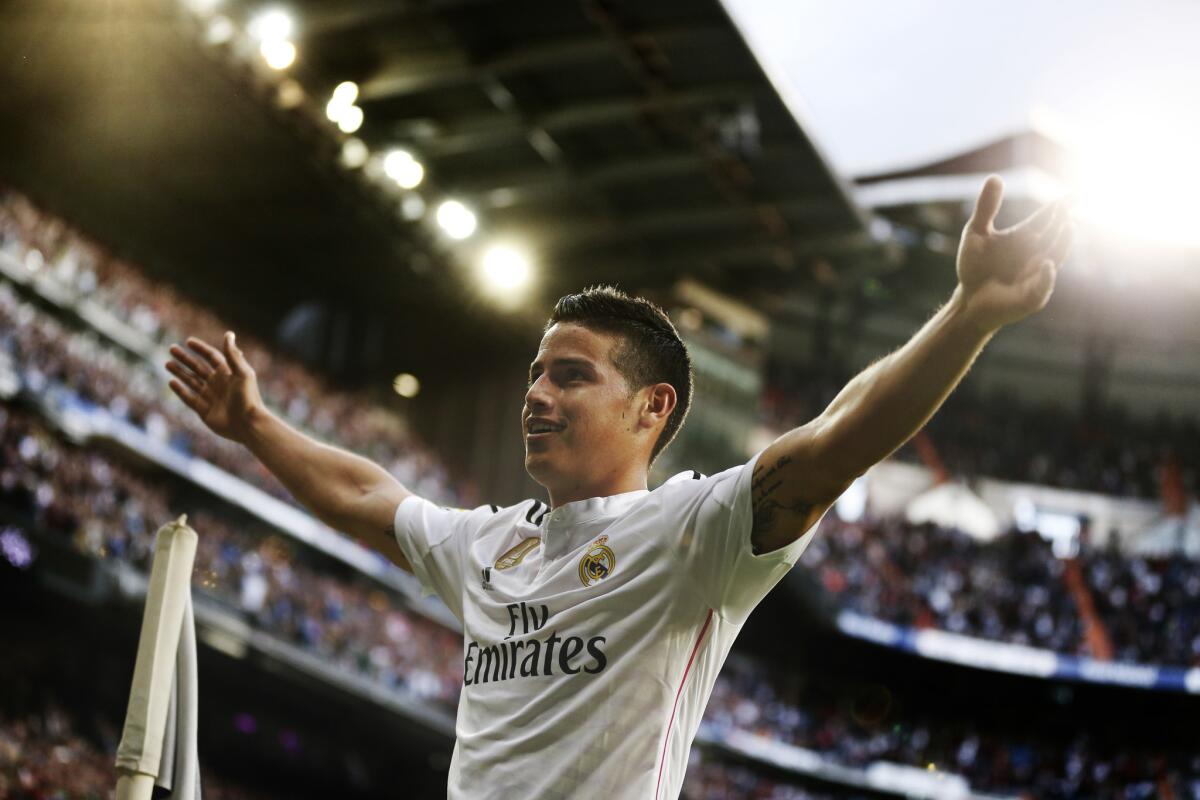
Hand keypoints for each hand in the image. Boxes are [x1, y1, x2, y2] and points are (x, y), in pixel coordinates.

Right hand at [166, 332, 263, 442]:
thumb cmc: (248, 397)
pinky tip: (171, 382)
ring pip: (192, 381)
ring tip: (167, 363)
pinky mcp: (204, 411)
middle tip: (171, 349)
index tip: (188, 341)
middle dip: (185, 358)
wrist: (248, 424)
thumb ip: (233, 354)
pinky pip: (189, 398)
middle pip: (198, 367)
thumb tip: (229, 333)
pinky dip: (181, 390)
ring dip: (180, 372)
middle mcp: (219, 384)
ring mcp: (211, 397)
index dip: (201, 349)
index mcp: (228, 373)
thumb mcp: (242, 373)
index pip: (212, 357)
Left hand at [954, 175, 1073, 332]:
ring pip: (1056, 256)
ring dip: (1063, 242)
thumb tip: (995, 176)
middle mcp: (1038, 253)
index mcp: (1027, 236)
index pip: (1048, 217)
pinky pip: (1042, 286)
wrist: (968, 300)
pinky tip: (1047, 264)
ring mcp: (1038, 274)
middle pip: (1055, 233)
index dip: (1061, 205)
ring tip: (1068, 225)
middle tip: (1066, 206)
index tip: (1074, 194)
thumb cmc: (975, 266)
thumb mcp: (976, 233)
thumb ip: (986, 207)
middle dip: (1062, 220)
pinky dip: (1046, 276)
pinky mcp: (1032, 296)